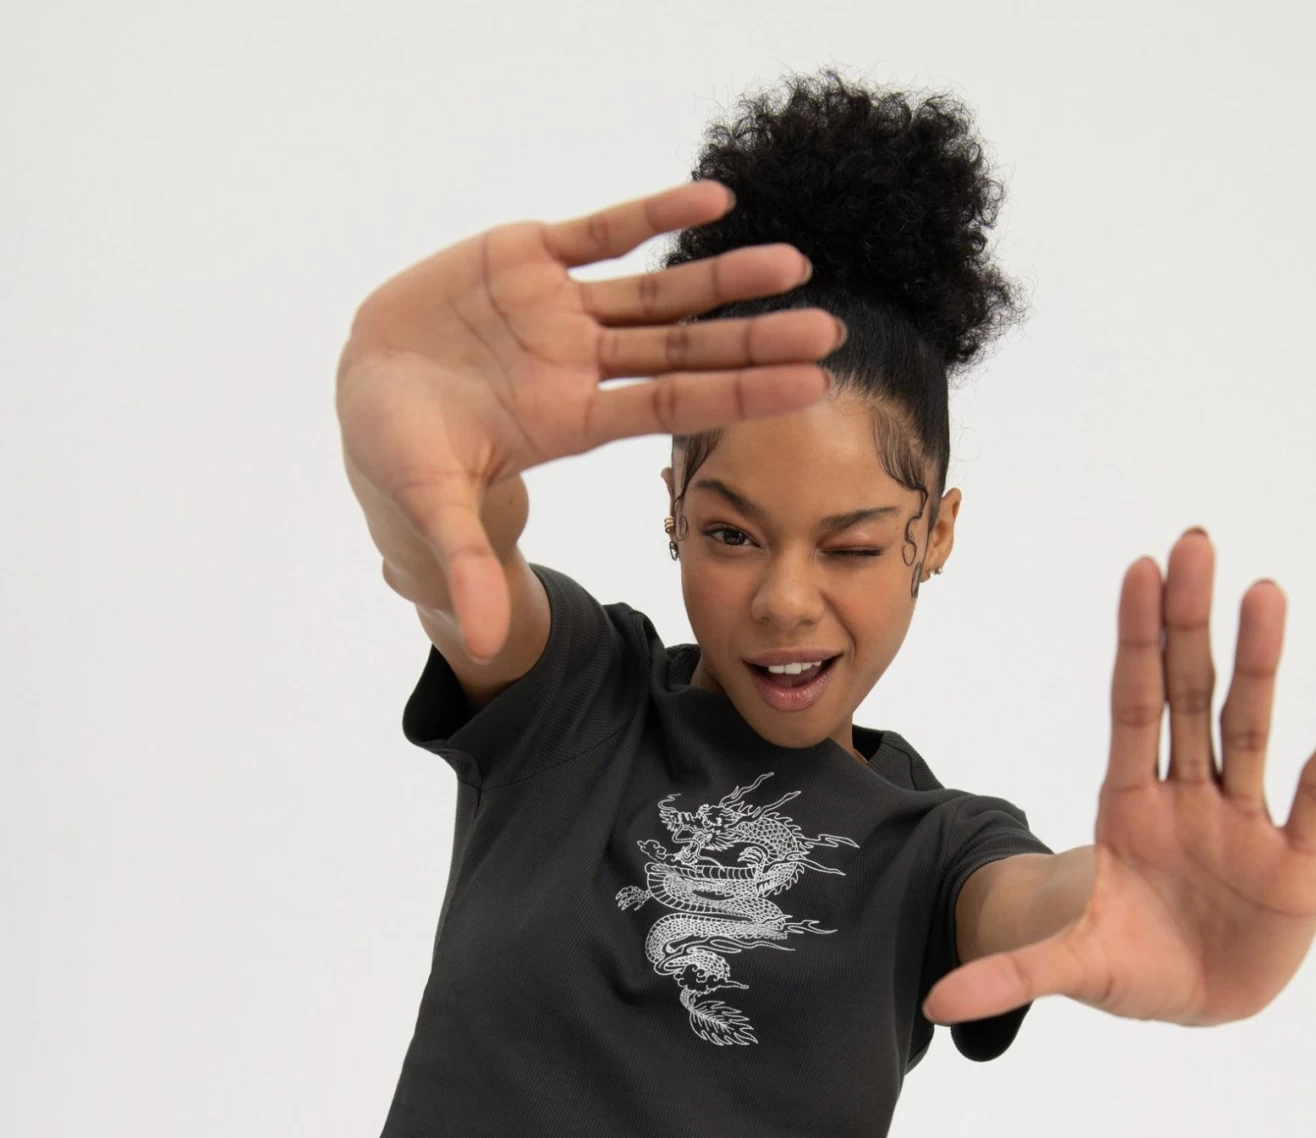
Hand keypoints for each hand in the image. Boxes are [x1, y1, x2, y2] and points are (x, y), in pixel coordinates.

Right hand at [335, 181, 841, 658]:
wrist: (366, 386)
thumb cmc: (400, 451)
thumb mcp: (432, 505)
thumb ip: (465, 564)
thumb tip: (480, 643)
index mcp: (571, 420)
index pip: (672, 406)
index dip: (740, 396)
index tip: (809, 392)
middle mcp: (581, 364)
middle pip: (685, 352)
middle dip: (755, 340)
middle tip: (831, 331)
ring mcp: (559, 310)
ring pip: (657, 291)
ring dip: (723, 278)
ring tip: (795, 264)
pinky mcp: (526, 257)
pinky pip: (600, 230)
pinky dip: (653, 212)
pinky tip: (713, 196)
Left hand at [923, 529, 1315, 1026]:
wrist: (1198, 1003)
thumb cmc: (1133, 966)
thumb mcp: (1069, 965)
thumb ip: (1010, 973)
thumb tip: (936, 1005)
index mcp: (1130, 807)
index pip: (1131, 708)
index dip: (1134, 643)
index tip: (1138, 571)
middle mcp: (1188, 797)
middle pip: (1189, 697)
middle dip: (1189, 626)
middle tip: (1194, 545)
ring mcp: (1243, 820)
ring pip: (1249, 728)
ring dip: (1259, 662)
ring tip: (1262, 594)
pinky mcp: (1295, 855)